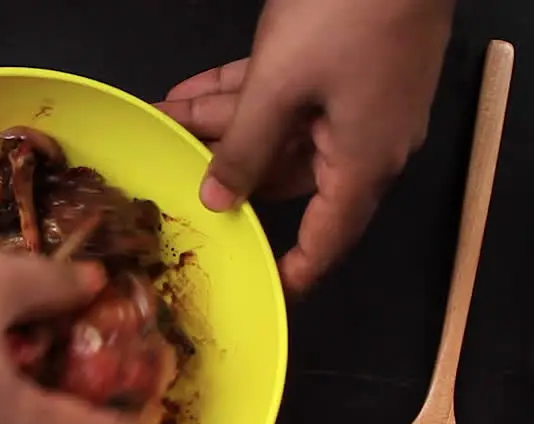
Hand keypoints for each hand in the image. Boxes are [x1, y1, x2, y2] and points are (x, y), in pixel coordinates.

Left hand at [156, 0, 453, 294]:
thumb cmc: (347, 16)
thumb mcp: (279, 86)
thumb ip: (244, 147)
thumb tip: (218, 198)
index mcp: (362, 164)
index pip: (328, 239)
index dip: (295, 269)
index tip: (263, 287)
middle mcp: (366, 142)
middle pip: (287, 175)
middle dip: (226, 169)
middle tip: (171, 166)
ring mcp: (359, 101)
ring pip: (281, 128)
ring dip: (225, 124)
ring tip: (167, 117)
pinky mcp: (351, 65)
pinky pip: (291, 93)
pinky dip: (247, 94)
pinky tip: (194, 91)